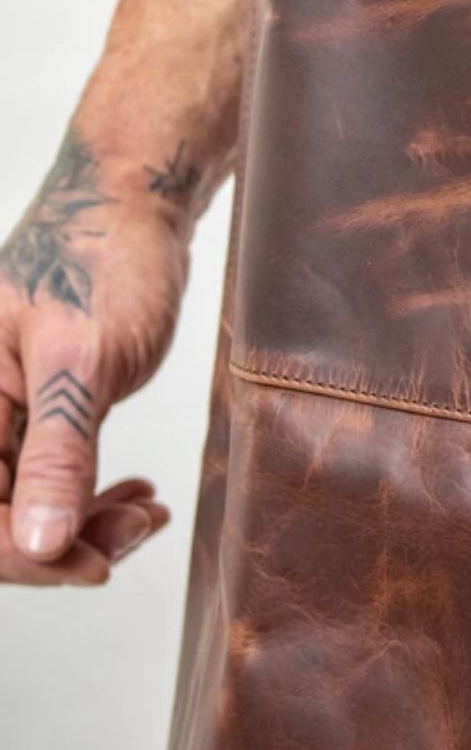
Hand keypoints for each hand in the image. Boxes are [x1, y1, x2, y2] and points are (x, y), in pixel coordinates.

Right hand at [0, 131, 184, 579]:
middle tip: (135, 533)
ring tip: (146, 516)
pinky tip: (135, 496)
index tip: (93, 564)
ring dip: (83, 521)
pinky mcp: (33, 408)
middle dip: (61, 542)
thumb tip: (40, 542)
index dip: (22, 555)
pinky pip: (46, 473)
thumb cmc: (102, 260)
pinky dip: (90, 494)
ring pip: (22, 501)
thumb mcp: (83, 357)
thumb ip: (56, 450)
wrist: (133, 208)